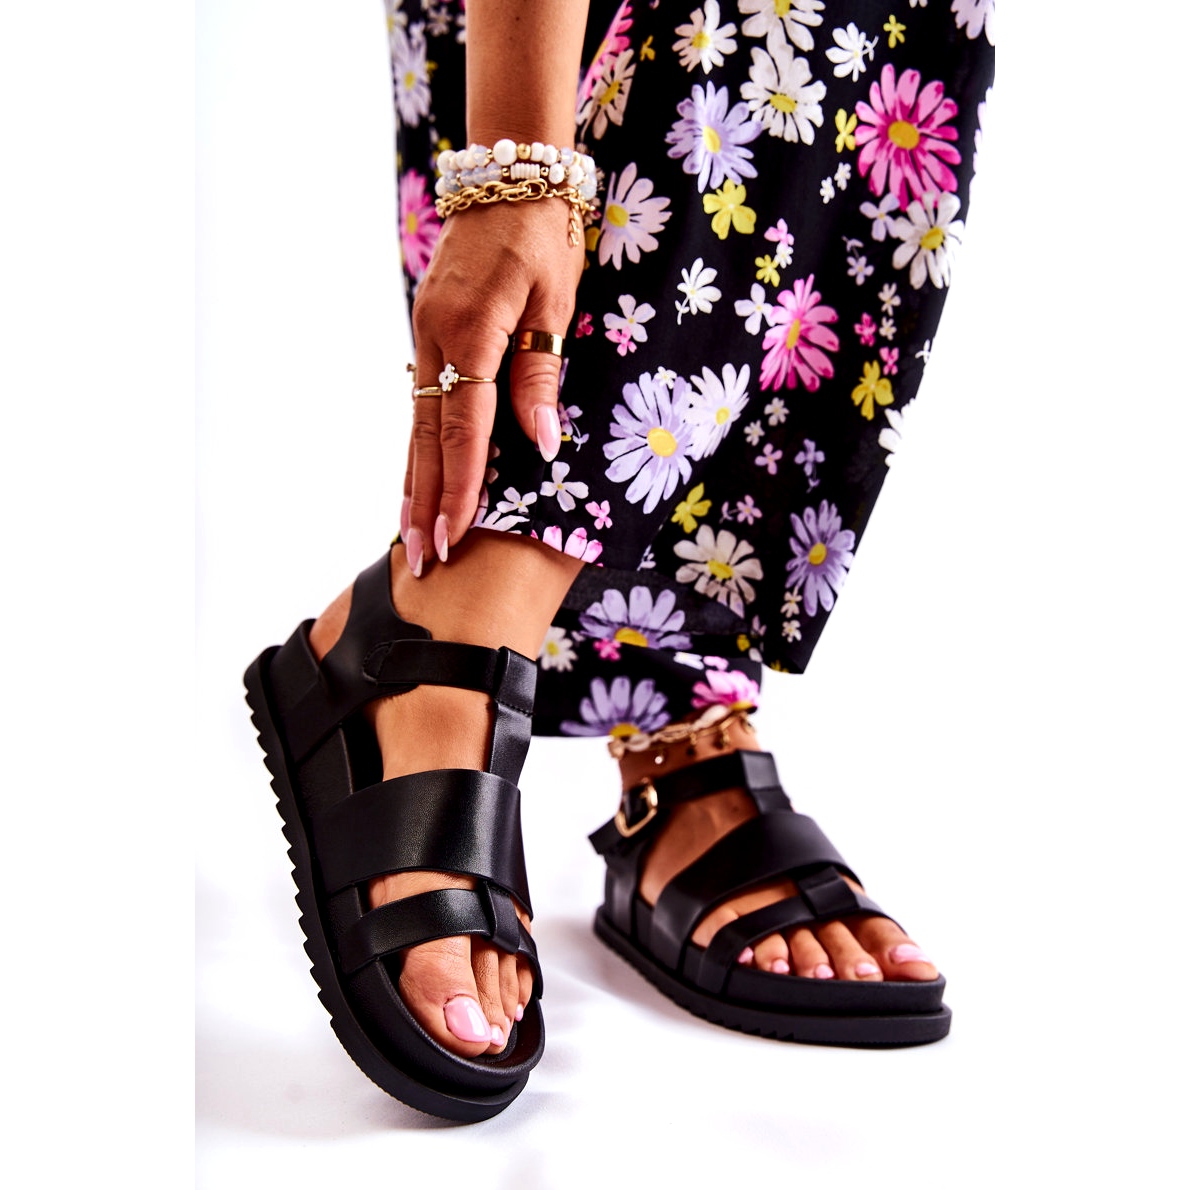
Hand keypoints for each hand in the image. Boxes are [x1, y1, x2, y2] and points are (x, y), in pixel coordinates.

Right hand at [403, 196, 584, 574]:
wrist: (507, 176)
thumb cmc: (544, 238)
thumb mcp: (554, 304)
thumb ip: (541, 377)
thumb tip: (544, 447)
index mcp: (471, 331)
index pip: (466, 427)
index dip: (462, 486)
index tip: (457, 534)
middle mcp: (436, 338)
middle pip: (428, 436)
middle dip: (425, 500)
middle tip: (422, 559)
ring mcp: (424, 334)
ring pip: (417, 423)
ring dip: (415, 481)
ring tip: (412, 534)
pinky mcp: (427, 332)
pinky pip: (421, 401)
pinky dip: (420, 446)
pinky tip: (418, 478)